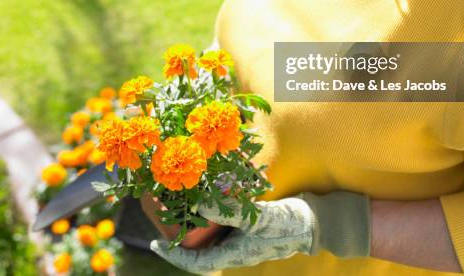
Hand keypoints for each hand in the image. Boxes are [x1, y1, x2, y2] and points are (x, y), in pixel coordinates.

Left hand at [150, 196, 314, 273]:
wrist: (310, 223)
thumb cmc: (285, 225)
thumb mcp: (257, 218)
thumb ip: (230, 212)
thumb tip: (198, 206)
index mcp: (233, 255)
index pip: (196, 263)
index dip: (173, 256)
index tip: (154, 245)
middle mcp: (232, 249)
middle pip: (197, 250)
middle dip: (177, 239)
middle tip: (161, 221)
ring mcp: (238, 239)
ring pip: (207, 237)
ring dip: (191, 226)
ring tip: (176, 209)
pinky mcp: (244, 228)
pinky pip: (220, 225)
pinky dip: (208, 215)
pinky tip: (203, 200)